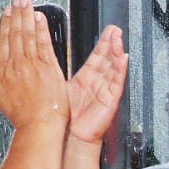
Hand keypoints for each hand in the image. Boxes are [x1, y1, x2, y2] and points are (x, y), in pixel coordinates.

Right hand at [0, 0, 69, 132]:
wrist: (38, 125)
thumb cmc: (22, 116)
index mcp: (4, 70)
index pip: (3, 41)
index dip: (5, 24)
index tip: (7, 12)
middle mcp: (17, 64)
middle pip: (15, 34)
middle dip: (16, 15)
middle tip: (18, 0)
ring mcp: (32, 65)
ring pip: (28, 35)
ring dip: (27, 16)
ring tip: (27, 2)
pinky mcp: (48, 68)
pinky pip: (43, 44)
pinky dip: (41, 29)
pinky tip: (40, 17)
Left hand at [67, 25, 128, 145]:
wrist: (69, 138)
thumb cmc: (65, 118)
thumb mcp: (60, 88)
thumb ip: (57, 72)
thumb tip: (46, 56)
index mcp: (86, 80)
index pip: (97, 57)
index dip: (103, 43)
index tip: (108, 31)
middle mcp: (97, 84)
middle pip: (107, 60)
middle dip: (112, 44)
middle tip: (115, 30)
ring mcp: (105, 92)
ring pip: (113, 69)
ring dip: (116, 53)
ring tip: (118, 39)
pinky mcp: (109, 102)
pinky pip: (116, 84)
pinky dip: (120, 72)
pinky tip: (123, 60)